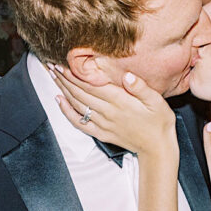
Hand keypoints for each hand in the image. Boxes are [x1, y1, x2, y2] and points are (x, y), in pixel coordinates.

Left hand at [51, 66, 176, 158]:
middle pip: (80, 93)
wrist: (157, 148)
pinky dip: (67, 112)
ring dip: (63, 90)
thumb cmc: (159, 122)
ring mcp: (103, 124)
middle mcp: (108, 112)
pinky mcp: (101, 133)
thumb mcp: (157, 101)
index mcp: (120, 101)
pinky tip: (59, 102)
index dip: (75, 74)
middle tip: (51, 66)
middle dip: (64, 79)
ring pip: (78, 105)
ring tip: (53, 77)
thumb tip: (127, 75)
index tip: (63, 63)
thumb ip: (141, 87)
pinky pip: (80, 123)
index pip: (92, 85)